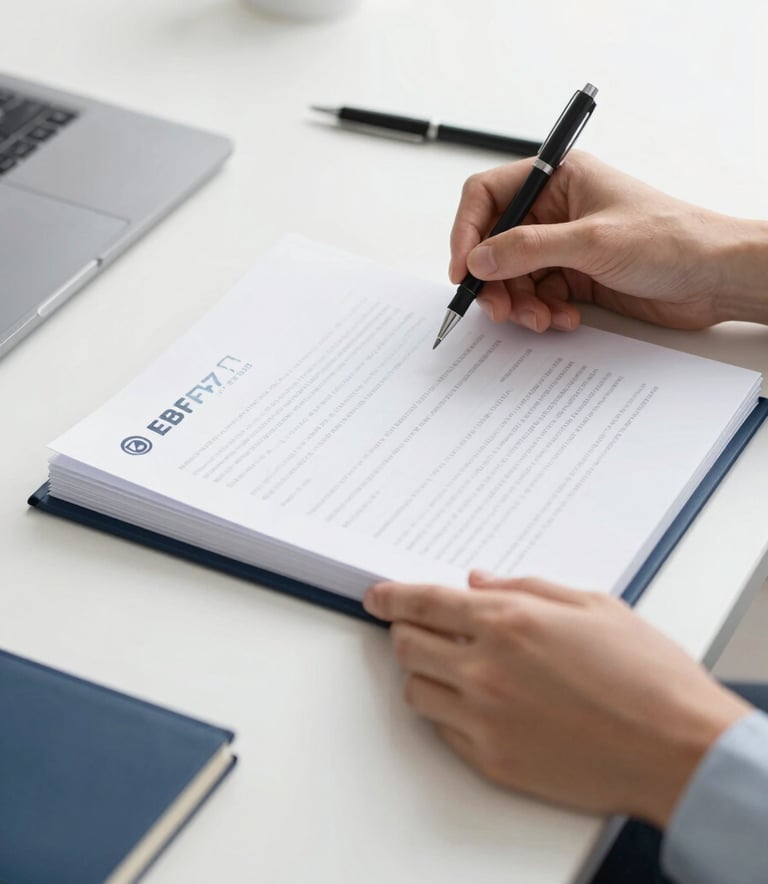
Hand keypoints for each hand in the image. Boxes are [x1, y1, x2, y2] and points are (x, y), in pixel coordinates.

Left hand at [364, 572, 749, 826]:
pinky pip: (443, 730)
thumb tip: (478, 582)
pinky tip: (474, 703)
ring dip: (422, 671)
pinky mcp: (492, 760)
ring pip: (415, 690)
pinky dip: (446, 711)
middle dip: (404, 630)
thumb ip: (526, 587)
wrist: (678, 748)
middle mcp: (484, 670)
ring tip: (450, 666)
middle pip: (406, 645)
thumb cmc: (646, 673)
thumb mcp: (592, 605)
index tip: (376, 596)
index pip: (423, 602)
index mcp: (507, 622)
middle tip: (416, 626)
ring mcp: (483, 719)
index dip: (392, 596)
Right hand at [450, 151, 767, 331]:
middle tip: (499, 309)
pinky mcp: (576, 277)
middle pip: (495, 244)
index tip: (463, 269)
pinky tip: (565, 318)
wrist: (715, 277)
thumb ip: (528, 249)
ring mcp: (564, 246)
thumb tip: (479, 259)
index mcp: (558, 180)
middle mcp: (556, 211)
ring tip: (541, 319)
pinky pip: (538, 296)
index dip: (467, 232)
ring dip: (520, 303)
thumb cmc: (670, 240)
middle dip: (495, 280)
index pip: (488, 196)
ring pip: (514, 277)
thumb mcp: (592, 241)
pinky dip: (543, 312)